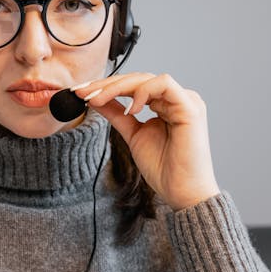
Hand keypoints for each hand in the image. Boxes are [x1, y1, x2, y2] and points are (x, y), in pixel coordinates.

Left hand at [74, 72, 220, 211]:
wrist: (181, 192)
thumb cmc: (164, 169)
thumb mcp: (133, 135)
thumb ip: (118, 115)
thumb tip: (96, 100)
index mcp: (166, 105)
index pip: (133, 86)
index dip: (106, 87)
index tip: (80, 94)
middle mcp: (176, 99)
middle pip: (137, 79)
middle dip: (106, 84)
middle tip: (82, 93)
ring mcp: (185, 101)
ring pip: (147, 79)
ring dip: (118, 86)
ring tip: (98, 100)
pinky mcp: (190, 107)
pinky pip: (164, 84)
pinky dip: (142, 92)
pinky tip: (130, 109)